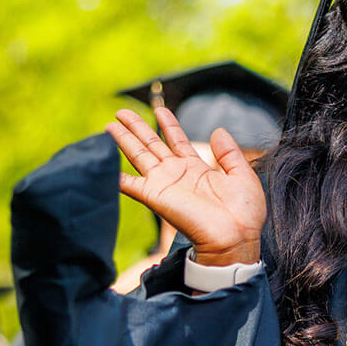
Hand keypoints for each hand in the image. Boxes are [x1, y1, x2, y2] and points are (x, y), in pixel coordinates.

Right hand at [107, 108, 265, 265]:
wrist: (235, 237)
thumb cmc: (243, 213)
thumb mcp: (242, 175)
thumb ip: (229, 153)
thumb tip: (218, 130)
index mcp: (197, 169)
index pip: (177, 140)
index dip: (168, 124)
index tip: (159, 108)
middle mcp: (177, 174)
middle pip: (152, 144)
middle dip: (137, 127)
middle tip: (122, 111)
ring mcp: (164, 184)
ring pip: (138, 156)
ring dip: (124, 140)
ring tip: (110, 125)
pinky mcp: (154, 196)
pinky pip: (129, 184)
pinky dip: (115, 176)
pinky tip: (103, 163)